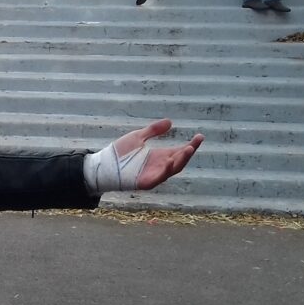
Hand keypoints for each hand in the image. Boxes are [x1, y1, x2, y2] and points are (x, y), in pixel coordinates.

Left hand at [84, 119, 203, 193]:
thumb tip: (170, 122)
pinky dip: (166, 171)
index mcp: (160, 156)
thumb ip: (153, 130)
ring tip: (189, 149)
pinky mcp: (146, 182)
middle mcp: (160, 166)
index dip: (191, 145)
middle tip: (197, 141)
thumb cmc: (119, 153)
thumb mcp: (138, 137)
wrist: (103, 165)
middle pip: (180, 160)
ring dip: (181, 160)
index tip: (200, 136)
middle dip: (189, 151)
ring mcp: (154, 175)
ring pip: (173, 169)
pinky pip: (159, 178)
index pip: (180, 151)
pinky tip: (170, 162)